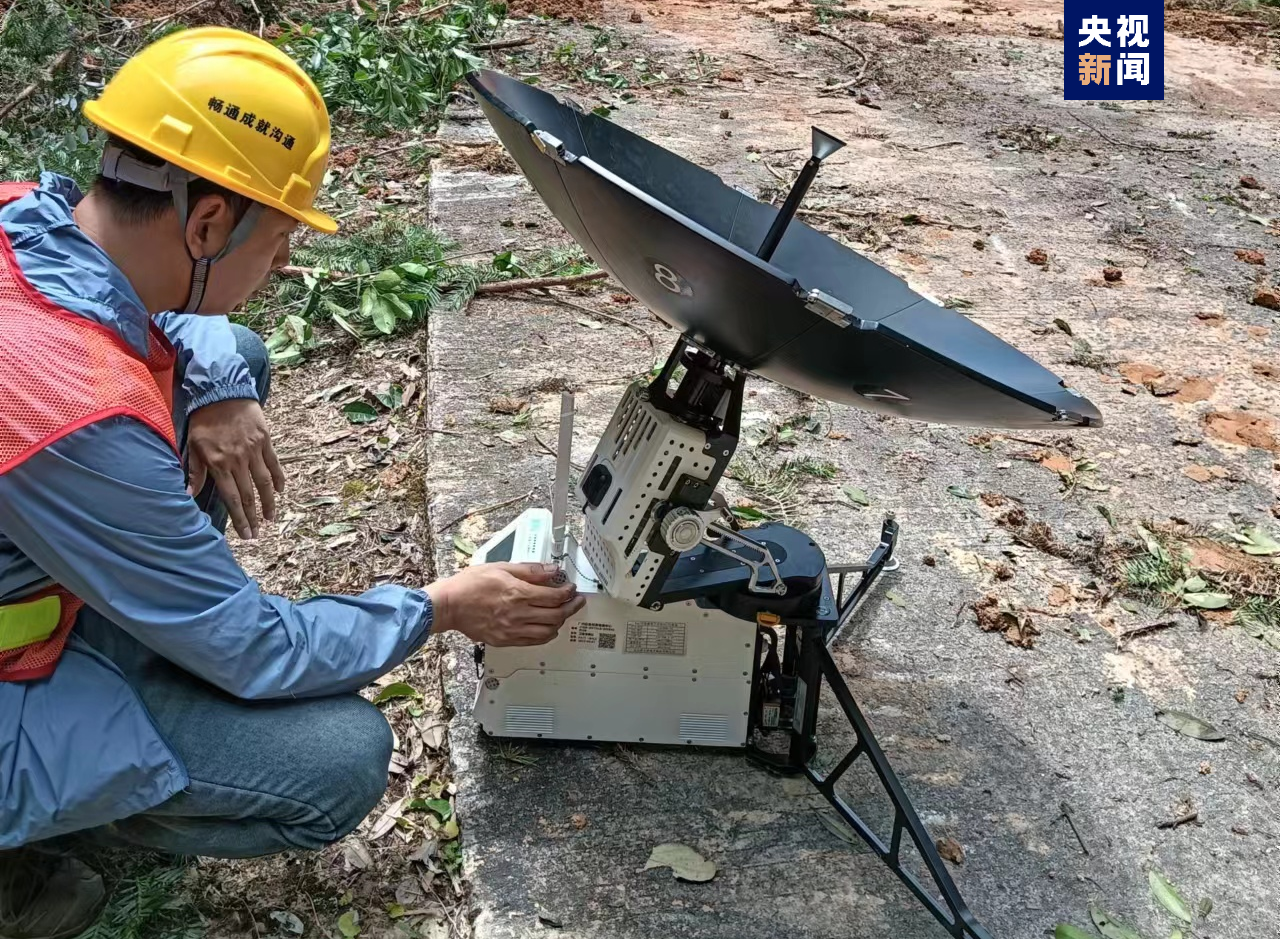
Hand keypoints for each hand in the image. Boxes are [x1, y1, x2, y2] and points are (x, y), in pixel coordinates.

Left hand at [186, 398, 284, 538]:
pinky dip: (278, 478)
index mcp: (219, 464)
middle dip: (253, 517)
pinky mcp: (265, 441)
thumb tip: (187, 494)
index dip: (240, 519)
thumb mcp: (193, 445)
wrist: (222, 391)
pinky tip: (280, 491)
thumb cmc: (204, 419)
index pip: (231, 498)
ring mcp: (254, 451)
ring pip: (264, 482)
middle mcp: (238, 460)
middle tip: (257, 535)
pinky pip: (274, 463)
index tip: (246, 534)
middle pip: (248, 495)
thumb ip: (195, 471)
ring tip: (271, 518)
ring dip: (269, 503)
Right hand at [426, 562, 584, 646]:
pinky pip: (533, 642)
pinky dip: (546, 635)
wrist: (450, 605)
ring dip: (560, 622)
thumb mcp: (501, 568)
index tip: (571, 588)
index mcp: (518, 594)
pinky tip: (548, 628)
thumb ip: (529, 571)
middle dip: (571, 607)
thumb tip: (551, 570)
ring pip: (547, 631)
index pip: (554, 596)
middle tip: (576, 602)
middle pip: (556, 615)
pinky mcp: (505, 640)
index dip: (568, 592)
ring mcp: (512, 630)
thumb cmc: (470, 585)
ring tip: (563, 614)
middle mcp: (518, 614)